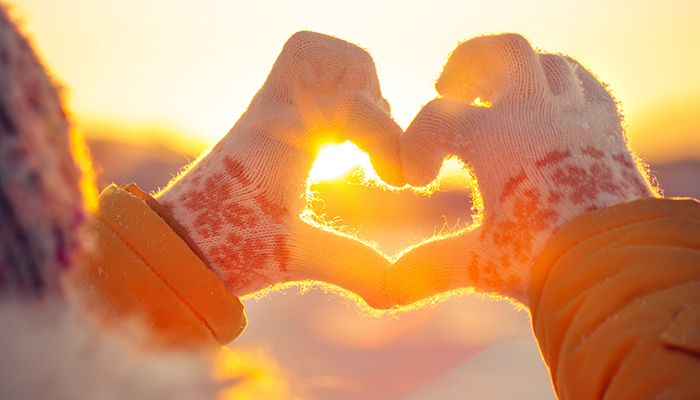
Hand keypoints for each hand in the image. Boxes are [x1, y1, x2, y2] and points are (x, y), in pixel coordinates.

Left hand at [157, 31, 402, 308]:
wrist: (176, 246)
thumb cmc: (227, 250)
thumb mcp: (296, 257)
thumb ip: (353, 267)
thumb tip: (397, 290)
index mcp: (280, 136)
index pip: (351, 103)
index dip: (390, 138)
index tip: (400, 183)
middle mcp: (270, 112)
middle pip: (318, 52)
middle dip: (362, 82)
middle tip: (373, 132)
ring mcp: (265, 111)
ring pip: (309, 56)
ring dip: (347, 82)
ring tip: (361, 133)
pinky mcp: (266, 120)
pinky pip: (302, 81)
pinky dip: (331, 95)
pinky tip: (341, 140)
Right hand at [391, 33, 655, 306]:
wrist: (619, 267)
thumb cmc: (546, 262)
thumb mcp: (480, 263)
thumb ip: (429, 266)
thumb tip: (387, 286)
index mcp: (498, 140)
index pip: (437, 119)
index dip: (415, 144)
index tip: (419, 178)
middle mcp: (538, 115)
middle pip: (501, 53)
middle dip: (466, 64)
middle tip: (448, 88)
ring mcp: (576, 116)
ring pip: (547, 63)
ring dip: (515, 73)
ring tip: (496, 96)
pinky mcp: (606, 127)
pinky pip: (584, 85)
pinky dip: (559, 86)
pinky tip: (545, 107)